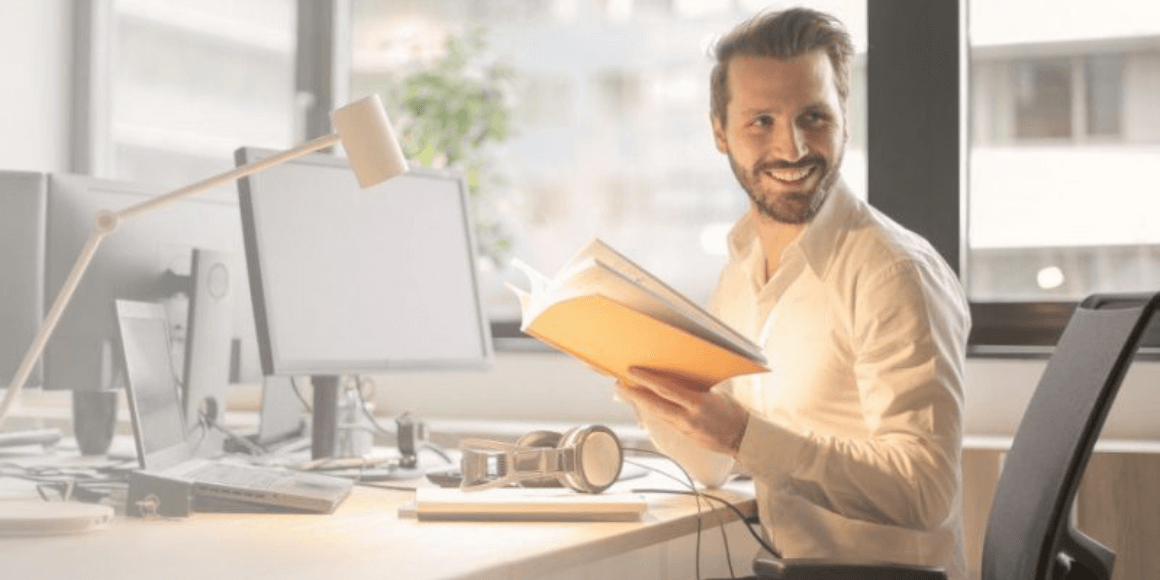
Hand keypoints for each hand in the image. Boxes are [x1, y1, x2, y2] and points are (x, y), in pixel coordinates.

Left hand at [616, 367, 749, 456]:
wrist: (743, 438)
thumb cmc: (734, 413)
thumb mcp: (716, 395)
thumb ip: (696, 388)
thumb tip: (678, 378)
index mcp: (697, 403)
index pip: (666, 389)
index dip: (647, 380)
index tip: (633, 371)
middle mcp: (687, 418)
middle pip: (654, 405)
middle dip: (634, 394)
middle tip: (619, 385)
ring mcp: (684, 429)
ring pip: (656, 414)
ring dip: (640, 403)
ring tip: (627, 392)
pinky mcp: (684, 435)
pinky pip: (665, 421)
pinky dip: (653, 411)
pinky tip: (646, 405)